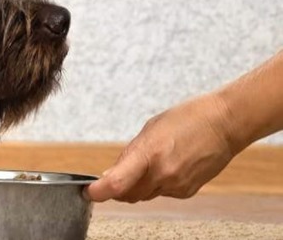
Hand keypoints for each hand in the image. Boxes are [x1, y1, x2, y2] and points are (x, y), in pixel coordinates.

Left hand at [86, 94, 234, 202]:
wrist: (225, 124)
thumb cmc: (188, 118)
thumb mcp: (150, 129)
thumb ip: (129, 155)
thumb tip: (111, 174)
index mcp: (149, 153)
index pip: (117, 183)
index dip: (98, 191)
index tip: (89, 191)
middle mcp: (163, 174)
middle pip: (127, 194)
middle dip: (117, 188)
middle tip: (116, 174)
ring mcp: (176, 185)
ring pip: (144, 195)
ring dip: (138, 185)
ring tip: (150, 162)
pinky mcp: (187, 191)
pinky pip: (162, 193)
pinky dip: (157, 184)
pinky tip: (167, 166)